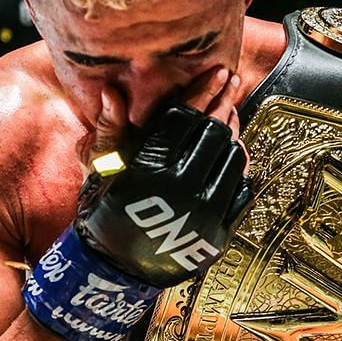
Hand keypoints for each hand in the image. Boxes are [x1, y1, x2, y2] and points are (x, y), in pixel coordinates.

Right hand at [76, 100, 250, 286]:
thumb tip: (112, 89)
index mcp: (148, 171)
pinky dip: (238, 164)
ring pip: (232, 158)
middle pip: (214, 132)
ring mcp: (203, 213)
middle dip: (224, 101)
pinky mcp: (219, 231)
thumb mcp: (100, 170)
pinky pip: (241, 188)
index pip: (185, 118)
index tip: (217, 72)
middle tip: (230, 83)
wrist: (116, 267)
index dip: (202, 90)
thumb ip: (111, 129)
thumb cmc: (105, 211)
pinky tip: (232, 150)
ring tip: (230, 113)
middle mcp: (180, 191)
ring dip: (234, 130)